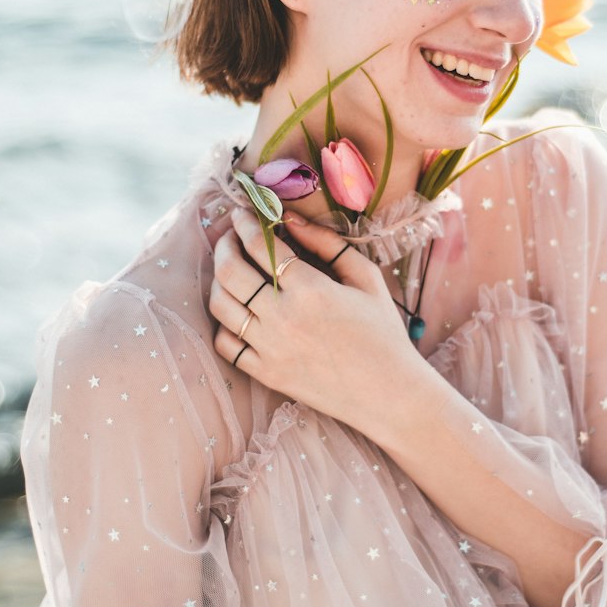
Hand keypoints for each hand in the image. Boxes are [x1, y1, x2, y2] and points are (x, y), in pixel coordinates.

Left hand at [210, 206, 419, 436]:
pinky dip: (224, 323)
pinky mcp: (265, 373)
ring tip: (229, 269)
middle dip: (225, 245)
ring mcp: (269, 348)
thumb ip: (328, 245)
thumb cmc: (382, 332)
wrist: (388, 393)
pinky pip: (226, 343)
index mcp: (311, 289)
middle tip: (230, 236)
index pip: (261, 245)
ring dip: (218, 280)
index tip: (244, 213)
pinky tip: (235, 310)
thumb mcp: (366, 279)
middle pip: (231, 271)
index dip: (246, 224)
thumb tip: (292, 220)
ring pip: (221, 305)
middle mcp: (283, 317)